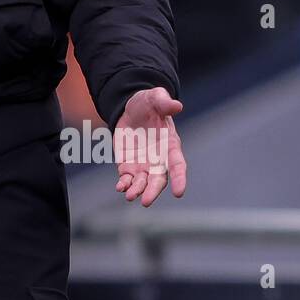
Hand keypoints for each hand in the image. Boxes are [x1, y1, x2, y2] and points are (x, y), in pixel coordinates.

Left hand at [114, 87, 186, 206]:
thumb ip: (164, 102)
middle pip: (159, 180)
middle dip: (153, 191)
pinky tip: (120, 187)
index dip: (179, 178)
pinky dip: (124, 184)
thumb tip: (177, 105)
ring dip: (137, 190)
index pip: (177, 165)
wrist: (130, 109)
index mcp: (170, 145)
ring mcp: (143, 164)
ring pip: (142, 183)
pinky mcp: (128, 165)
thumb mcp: (155, 98)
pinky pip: (127, 178)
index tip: (179, 192)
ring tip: (130, 196)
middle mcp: (158, 159)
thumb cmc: (148, 103)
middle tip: (146, 201)